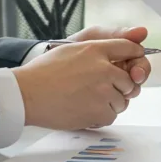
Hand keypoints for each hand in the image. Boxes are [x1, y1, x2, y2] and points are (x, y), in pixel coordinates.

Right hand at [14, 30, 148, 129]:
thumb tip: (128, 46)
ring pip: (122, 99)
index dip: (134, 56)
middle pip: (130, 79)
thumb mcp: (70, 49)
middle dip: (120, 85)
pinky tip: (85, 109)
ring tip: (88, 99)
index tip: (131, 62)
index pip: (129, 48)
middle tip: (100, 89)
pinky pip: (112, 115)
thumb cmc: (43, 72)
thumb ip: (97, 48)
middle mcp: (103, 69)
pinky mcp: (98, 111)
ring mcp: (102, 91)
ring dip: (111, 102)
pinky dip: (101, 115)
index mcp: (95, 49)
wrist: (27, 94)